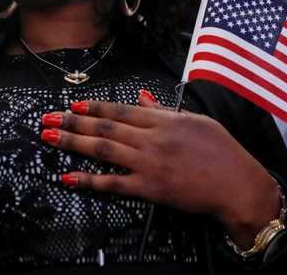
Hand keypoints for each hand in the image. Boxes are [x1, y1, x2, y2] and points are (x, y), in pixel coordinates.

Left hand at [40, 91, 280, 248]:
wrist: (238, 184)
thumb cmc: (222, 151)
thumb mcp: (195, 120)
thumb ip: (164, 110)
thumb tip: (142, 98)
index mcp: (163, 120)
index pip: (119, 111)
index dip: (93, 108)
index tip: (72, 106)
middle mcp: (151, 139)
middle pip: (104, 128)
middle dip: (72, 123)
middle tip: (48, 118)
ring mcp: (148, 164)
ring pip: (103, 150)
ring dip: (72, 143)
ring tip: (49, 138)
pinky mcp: (149, 188)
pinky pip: (114, 183)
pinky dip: (89, 180)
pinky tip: (70, 177)